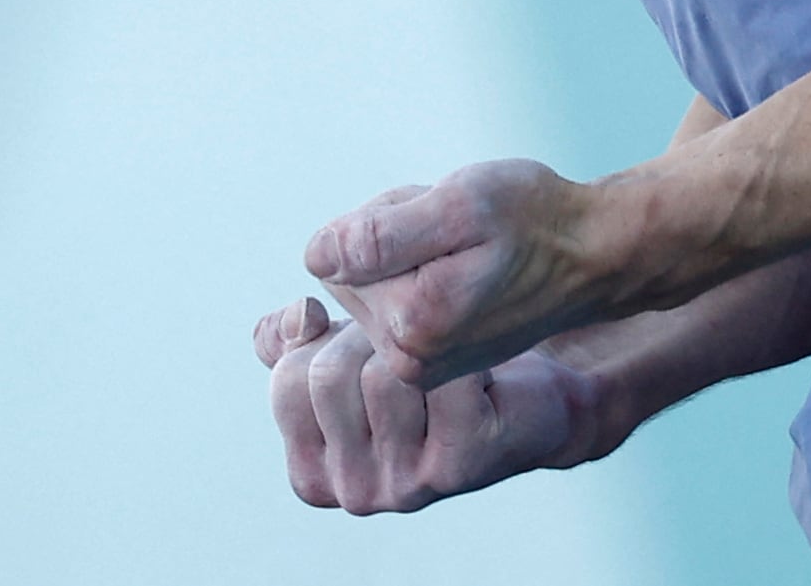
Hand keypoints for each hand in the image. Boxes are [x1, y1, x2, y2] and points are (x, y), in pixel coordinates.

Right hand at [253, 295, 611, 512]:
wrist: (523, 398)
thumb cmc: (423, 375)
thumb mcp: (341, 353)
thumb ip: (287, 341)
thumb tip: (300, 318)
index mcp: (313, 474)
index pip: (287, 382)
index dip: (326, 342)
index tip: (363, 345)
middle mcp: (354, 493)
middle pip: (330, 377)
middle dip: (370, 337)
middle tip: (408, 345)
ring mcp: (406, 488)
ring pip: (383, 374)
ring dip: (417, 345)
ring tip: (441, 360)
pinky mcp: (459, 467)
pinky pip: (439, 379)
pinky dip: (462, 356)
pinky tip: (477, 372)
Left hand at [301, 159, 620, 386]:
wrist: (593, 256)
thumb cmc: (533, 219)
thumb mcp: (460, 204)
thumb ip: (381, 234)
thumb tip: (316, 257)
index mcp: (411, 324)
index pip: (335, 250)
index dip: (382, 218)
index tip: (440, 222)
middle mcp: (409, 359)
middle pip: (347, 272)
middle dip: (389, 239)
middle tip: (455, 232)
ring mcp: (420, 366)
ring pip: (369, 284)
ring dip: (406, 255)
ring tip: (465, 250)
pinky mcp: (430, 363)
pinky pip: (391, 301)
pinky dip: (419, 275)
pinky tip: (466, 272)